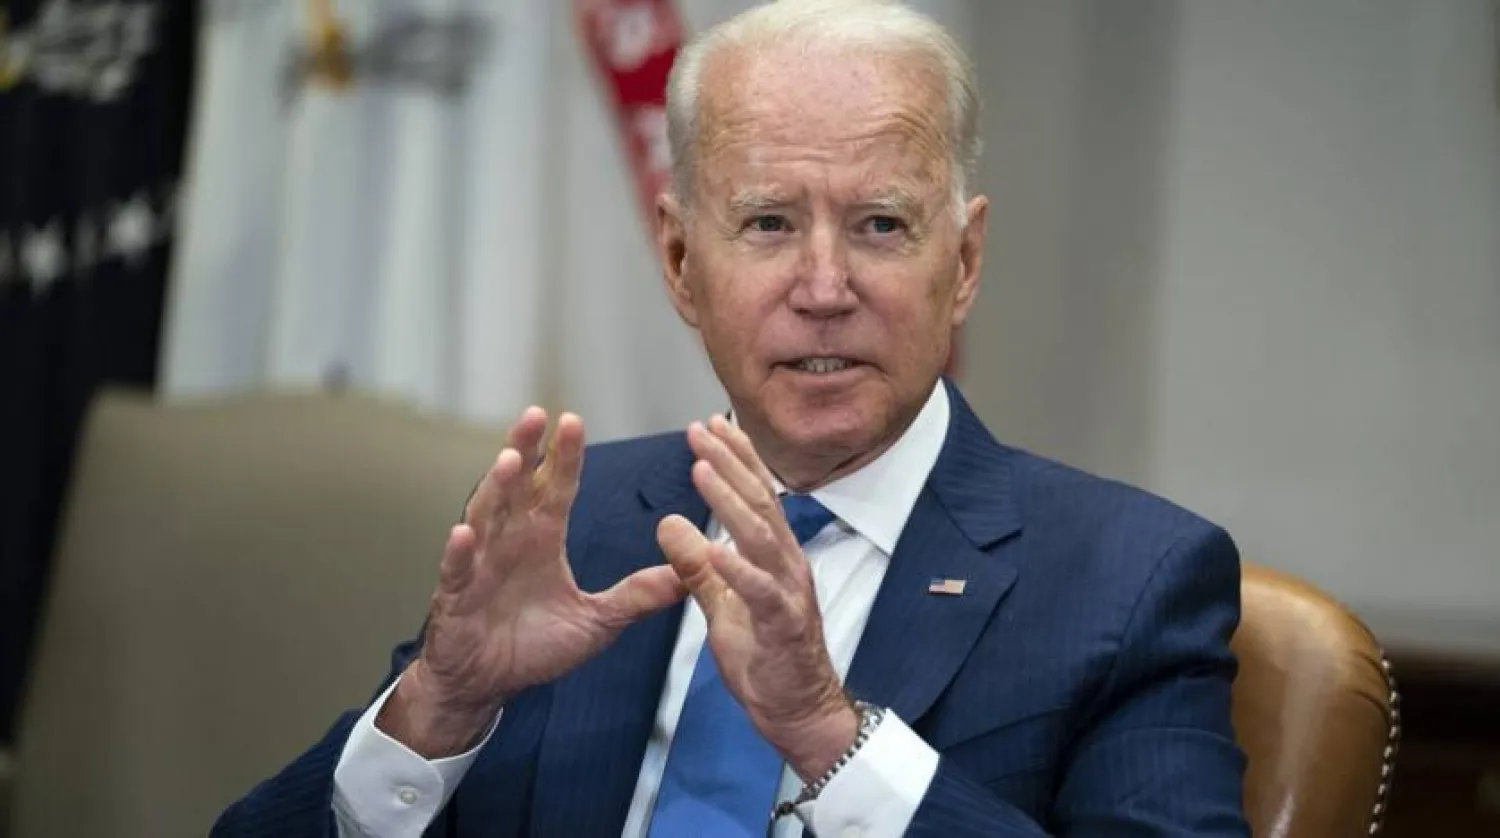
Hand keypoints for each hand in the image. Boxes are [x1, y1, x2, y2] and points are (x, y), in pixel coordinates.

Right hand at [379, 408, 687, 756]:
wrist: (486, 686)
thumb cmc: (534, 647)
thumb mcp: (598, 621)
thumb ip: (638, 596)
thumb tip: (687, 576)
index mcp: (542, 539)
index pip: (556, 488)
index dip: (564, 456)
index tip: (573, 421)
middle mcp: (509, 542)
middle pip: (518, 486)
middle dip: (527, 449)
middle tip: (538, 414)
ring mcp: (480, 565)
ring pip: (486, 516)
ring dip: (496, 487)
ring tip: (510, 460)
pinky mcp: (456, 597)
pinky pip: (458, 570)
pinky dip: (461, 552)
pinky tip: (465, 532)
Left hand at [656, 416, 858, 781]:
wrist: (797, 708)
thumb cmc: (764, 654)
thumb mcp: (720, 604)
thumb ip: (696, 566)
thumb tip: (668, 523)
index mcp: (773, 554)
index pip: (755, 494)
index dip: (734, 456)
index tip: (708, 424)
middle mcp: (786, 563)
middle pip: (758, 501)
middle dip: (729, 462)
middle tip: (699, 429)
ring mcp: (788, 591)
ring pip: (760, 536)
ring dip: (730, 501)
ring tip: (701, 470)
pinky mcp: (783, 624)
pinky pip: (761, 592)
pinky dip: (738, 570)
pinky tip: (715, 550)